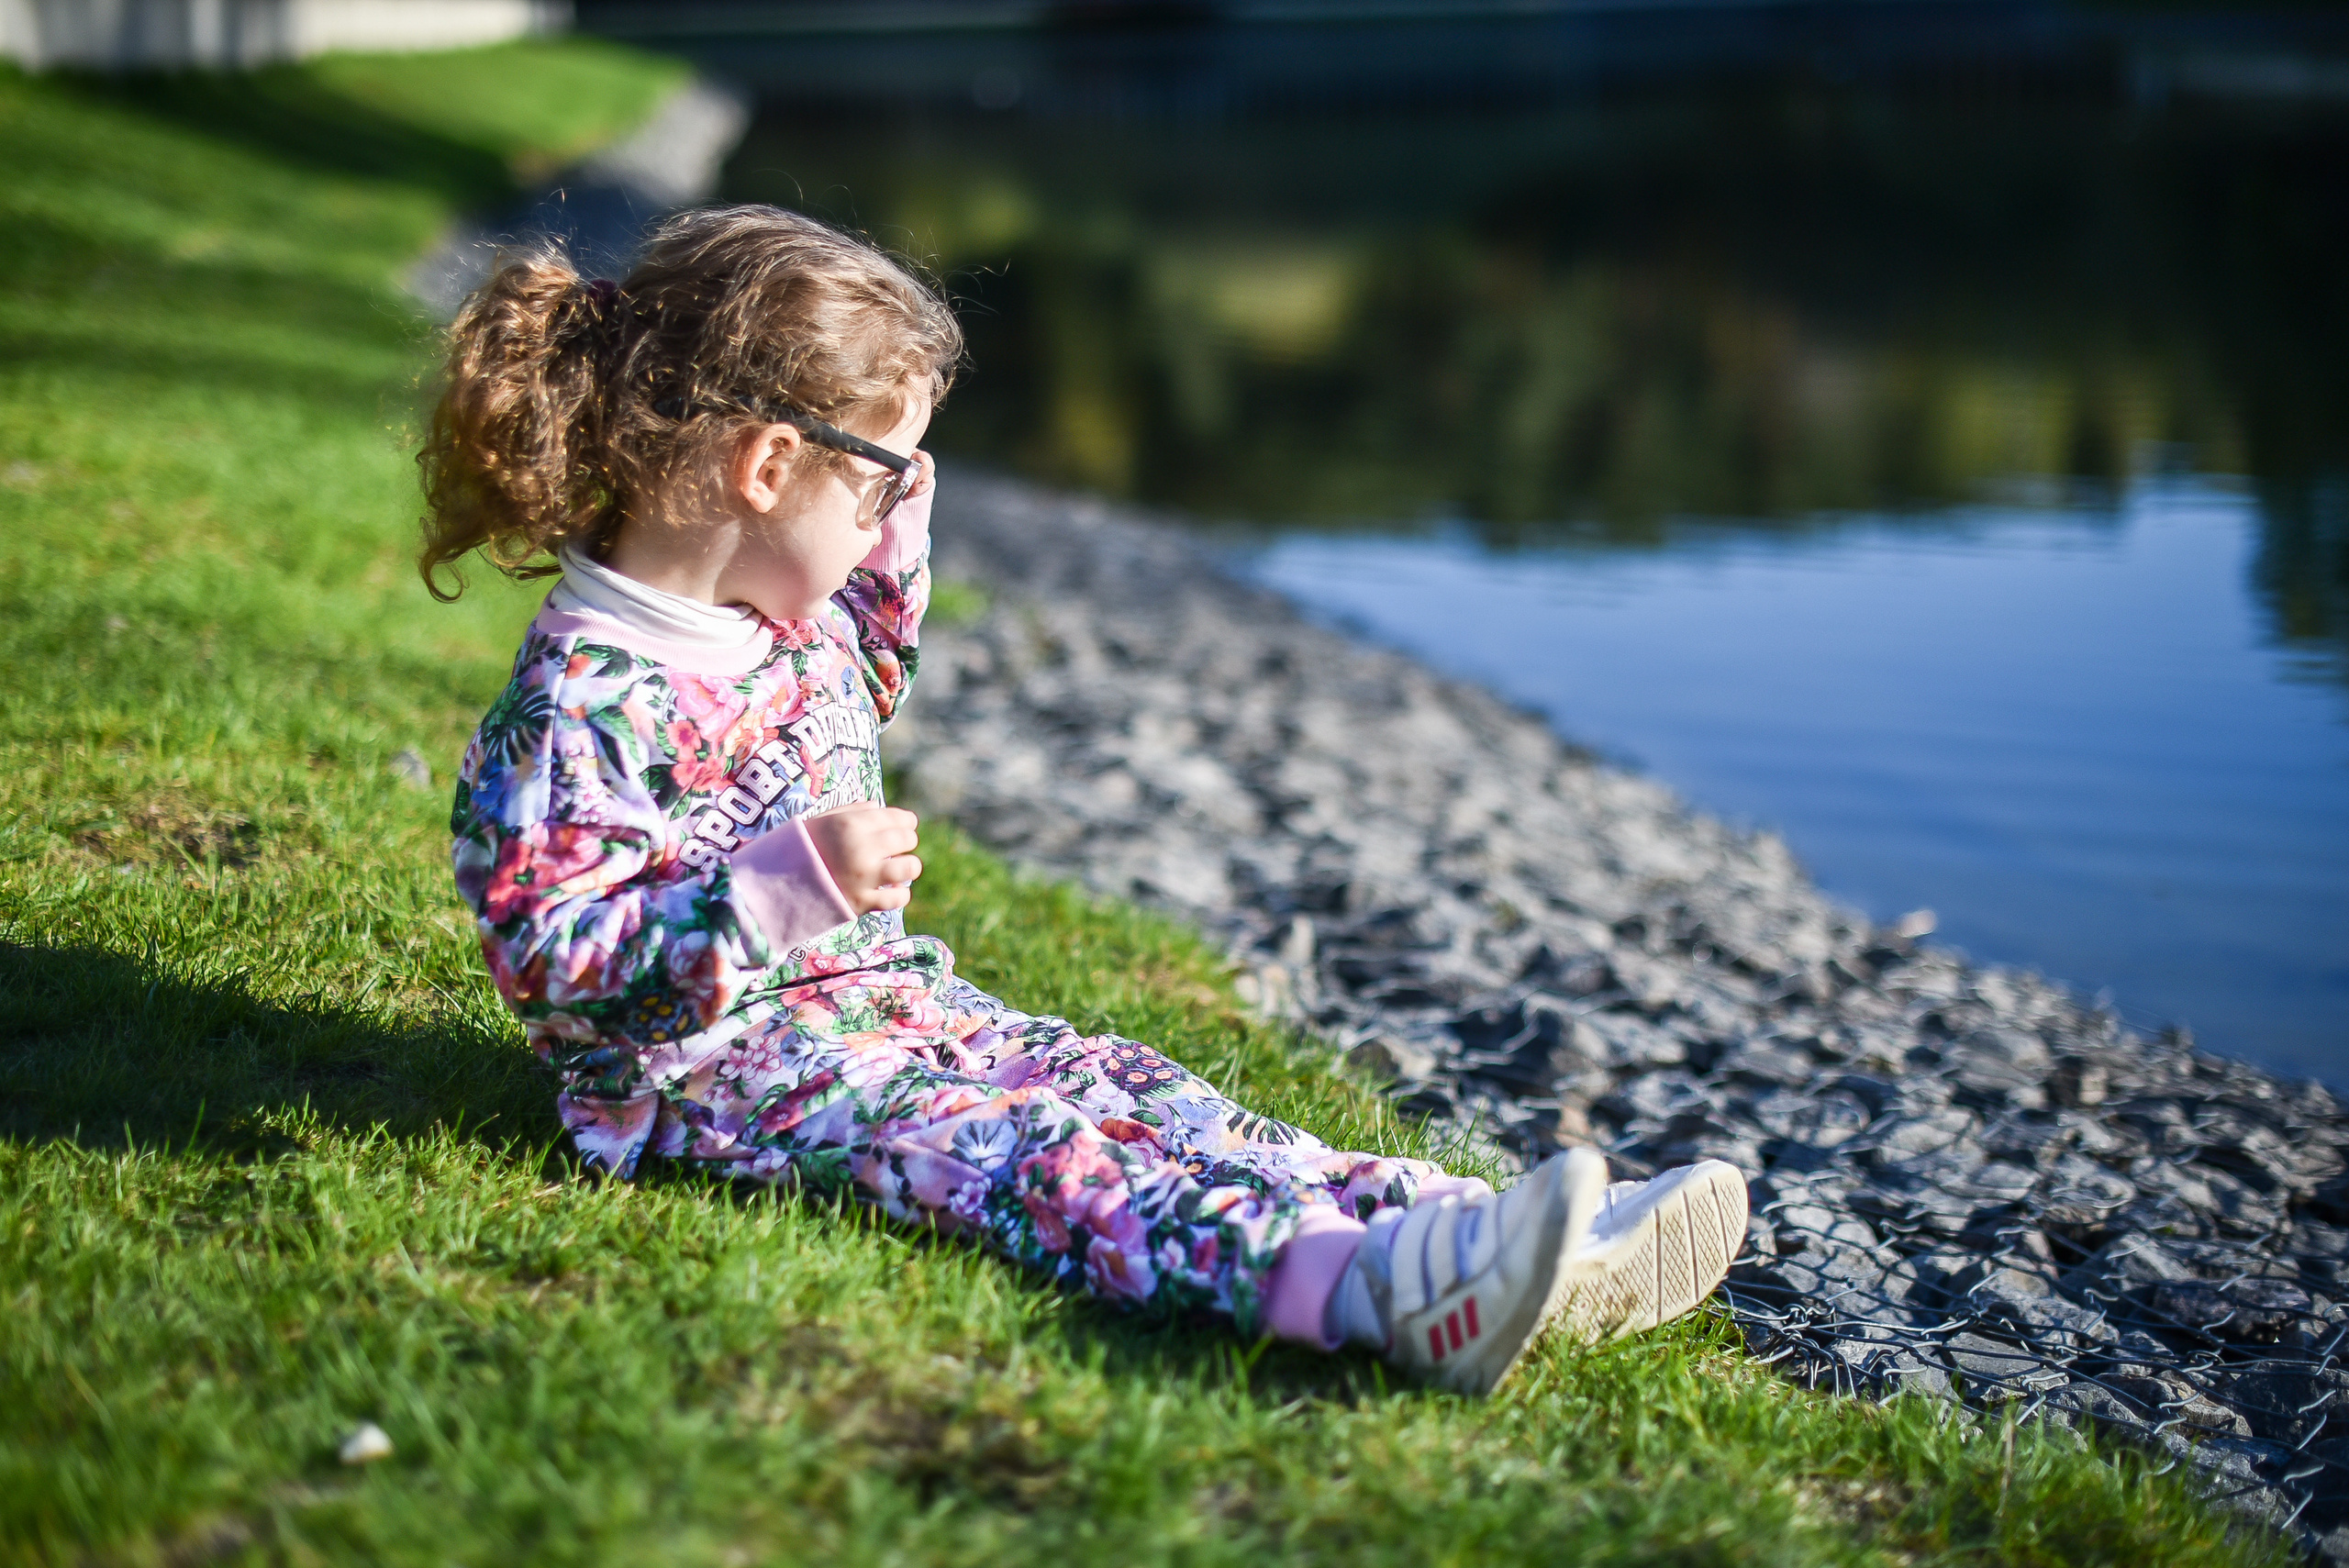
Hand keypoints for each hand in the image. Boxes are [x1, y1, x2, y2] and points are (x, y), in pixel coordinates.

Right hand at [803, 804, 921, 913]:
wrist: (777, 884)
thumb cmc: (801, 847)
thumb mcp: (822, 820)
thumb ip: (853, 811)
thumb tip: (879, 807)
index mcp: (852, 824)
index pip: (898, 818)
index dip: (906, 821)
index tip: (905, 825)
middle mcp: (862, 848)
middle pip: (907, 840)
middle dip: (906, 841)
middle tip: (898, 847)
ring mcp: (864, 877)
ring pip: (910, 868)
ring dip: (909, 867)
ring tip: (899, 869)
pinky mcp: (863, 902)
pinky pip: (899, 898)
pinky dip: (899, 894)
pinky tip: (891, 889)